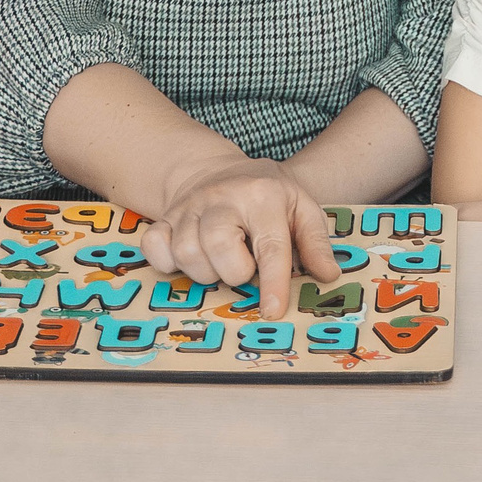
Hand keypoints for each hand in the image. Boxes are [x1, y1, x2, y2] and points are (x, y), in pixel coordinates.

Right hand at [137, 153, 339, 318]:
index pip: (269, 245)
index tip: (272, 311)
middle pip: (219, 247)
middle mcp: (222, 197)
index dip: (272, 282)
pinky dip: (168, 262)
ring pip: (187, 254)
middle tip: (244, 267)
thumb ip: (315, 243)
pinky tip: (191, 258)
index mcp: (263, 195)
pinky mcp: (164, 216)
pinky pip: (155, 247)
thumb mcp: (301, 208)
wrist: (221, 171)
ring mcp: (189, 206)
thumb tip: (327, 275)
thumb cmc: (266, 197)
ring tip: (221, 263)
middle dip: (234, 272)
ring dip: (206, 272)